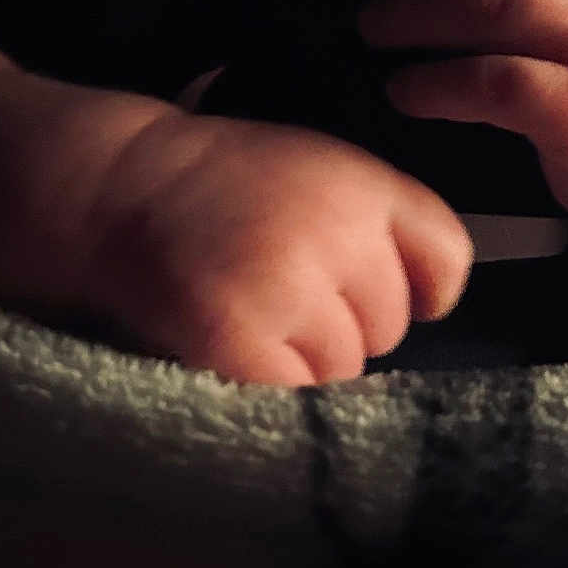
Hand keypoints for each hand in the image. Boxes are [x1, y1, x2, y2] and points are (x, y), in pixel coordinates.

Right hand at [86, 111, 473, 385]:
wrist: (121, 186)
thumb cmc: (224, 186)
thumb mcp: (318, 170)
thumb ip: (380, 224)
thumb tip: (431, 309)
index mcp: (366, 185)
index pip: (446, 261)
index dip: (420, 288)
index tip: (379, 291)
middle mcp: (340, 234)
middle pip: (390, 326)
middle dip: (346, 324)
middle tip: (282, 295)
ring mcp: (291, 289)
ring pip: (343, 369)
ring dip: (306, 362)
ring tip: (253, 320)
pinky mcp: (242, 339)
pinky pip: (294, 398)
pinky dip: (269, 389)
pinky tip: (236, 353)